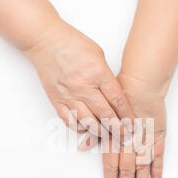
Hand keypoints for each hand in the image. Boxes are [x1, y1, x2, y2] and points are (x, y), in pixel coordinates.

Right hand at [24, 20, 133, 137]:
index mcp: (98, 73)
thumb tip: (115, 96)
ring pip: (88, 122)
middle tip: (124, 136)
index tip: (132, 123)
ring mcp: (68, 95)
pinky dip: (79, 128)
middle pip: (105, 114)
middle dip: (117, 128)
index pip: (117, 100)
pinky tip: (87, 129)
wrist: (45, 41)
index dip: (127, 115)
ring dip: (100, 132)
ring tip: (108, 136)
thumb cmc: (72, 44)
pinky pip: (69, 121)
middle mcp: (83, 86)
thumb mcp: (98, 55)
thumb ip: (107, 77)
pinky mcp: (56, 100)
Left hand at [102, 73, 166, 177]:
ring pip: (143, 167)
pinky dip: (157, 168)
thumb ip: (96, 132)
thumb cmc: (120, 96)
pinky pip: (158, 155)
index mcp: (115, 137)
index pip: (111, 165)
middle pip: (128, 170)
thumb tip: (83, 146)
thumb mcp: (103, 113)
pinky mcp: (158, 135)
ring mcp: (145, 139)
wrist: (141, 84)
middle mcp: (129, 141)